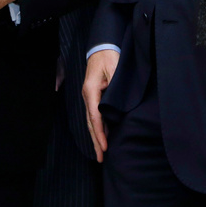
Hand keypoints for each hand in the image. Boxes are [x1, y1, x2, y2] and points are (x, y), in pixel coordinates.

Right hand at [83, 48, 118, 162]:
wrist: (102, 47)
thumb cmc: (109, 56)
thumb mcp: (115, 69)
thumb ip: (116, 86)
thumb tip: (118, 106)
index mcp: (91, 90)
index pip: (95, 116)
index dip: (100, 132)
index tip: (105, 146)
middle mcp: (88, 96)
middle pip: (91, 123)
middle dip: (96, 141)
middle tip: (100, 158)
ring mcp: (89, 97)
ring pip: (92, 121)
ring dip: (96, 137)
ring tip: (100, 153)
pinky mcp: (93, 97)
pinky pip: (95, 116)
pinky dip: (98, 128)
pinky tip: (102, 137)